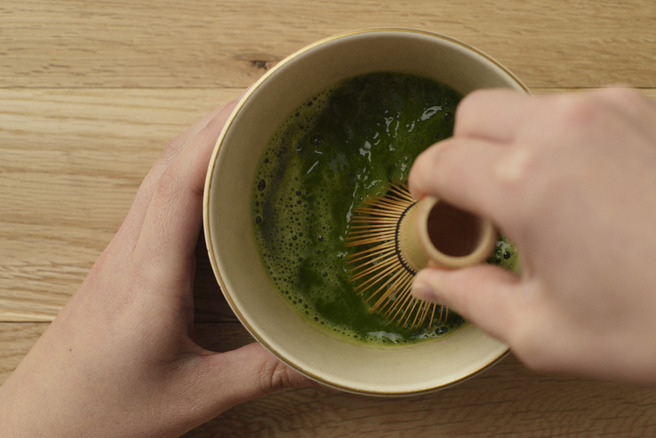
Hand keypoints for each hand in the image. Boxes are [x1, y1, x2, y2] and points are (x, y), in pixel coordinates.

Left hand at [0, 99, 310, 436]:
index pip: (181, 185)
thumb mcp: (195, 396)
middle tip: (267, 104)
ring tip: (247, 126)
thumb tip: (318, 355)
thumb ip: (261, 371)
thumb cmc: (104, 412)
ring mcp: (122, 254)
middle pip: (170, 164)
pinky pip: (157, 199)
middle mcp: (130, 253)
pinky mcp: (123, 264)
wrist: (41, 426)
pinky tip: (214, 178)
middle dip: (216, 123)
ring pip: (160, 176)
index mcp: (147, 277)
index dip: (218, 139)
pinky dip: (188, 171)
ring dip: (200, 141)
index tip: (258, 110)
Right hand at [409, 88, 655, 406]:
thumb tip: (434, 283)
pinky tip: (593, 190)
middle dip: (460, 154)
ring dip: (514, 144)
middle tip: (481, 204)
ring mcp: (614, 111)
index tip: (436, 207)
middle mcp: (566, 130)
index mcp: (527, 183)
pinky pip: (582, 109)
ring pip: (528, 106)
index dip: (425, 188)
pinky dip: (567, 140)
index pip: (439, 161)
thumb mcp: (546, 332)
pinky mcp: (653, 110)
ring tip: (544, 201)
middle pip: (473, 114)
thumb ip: (472, 299)